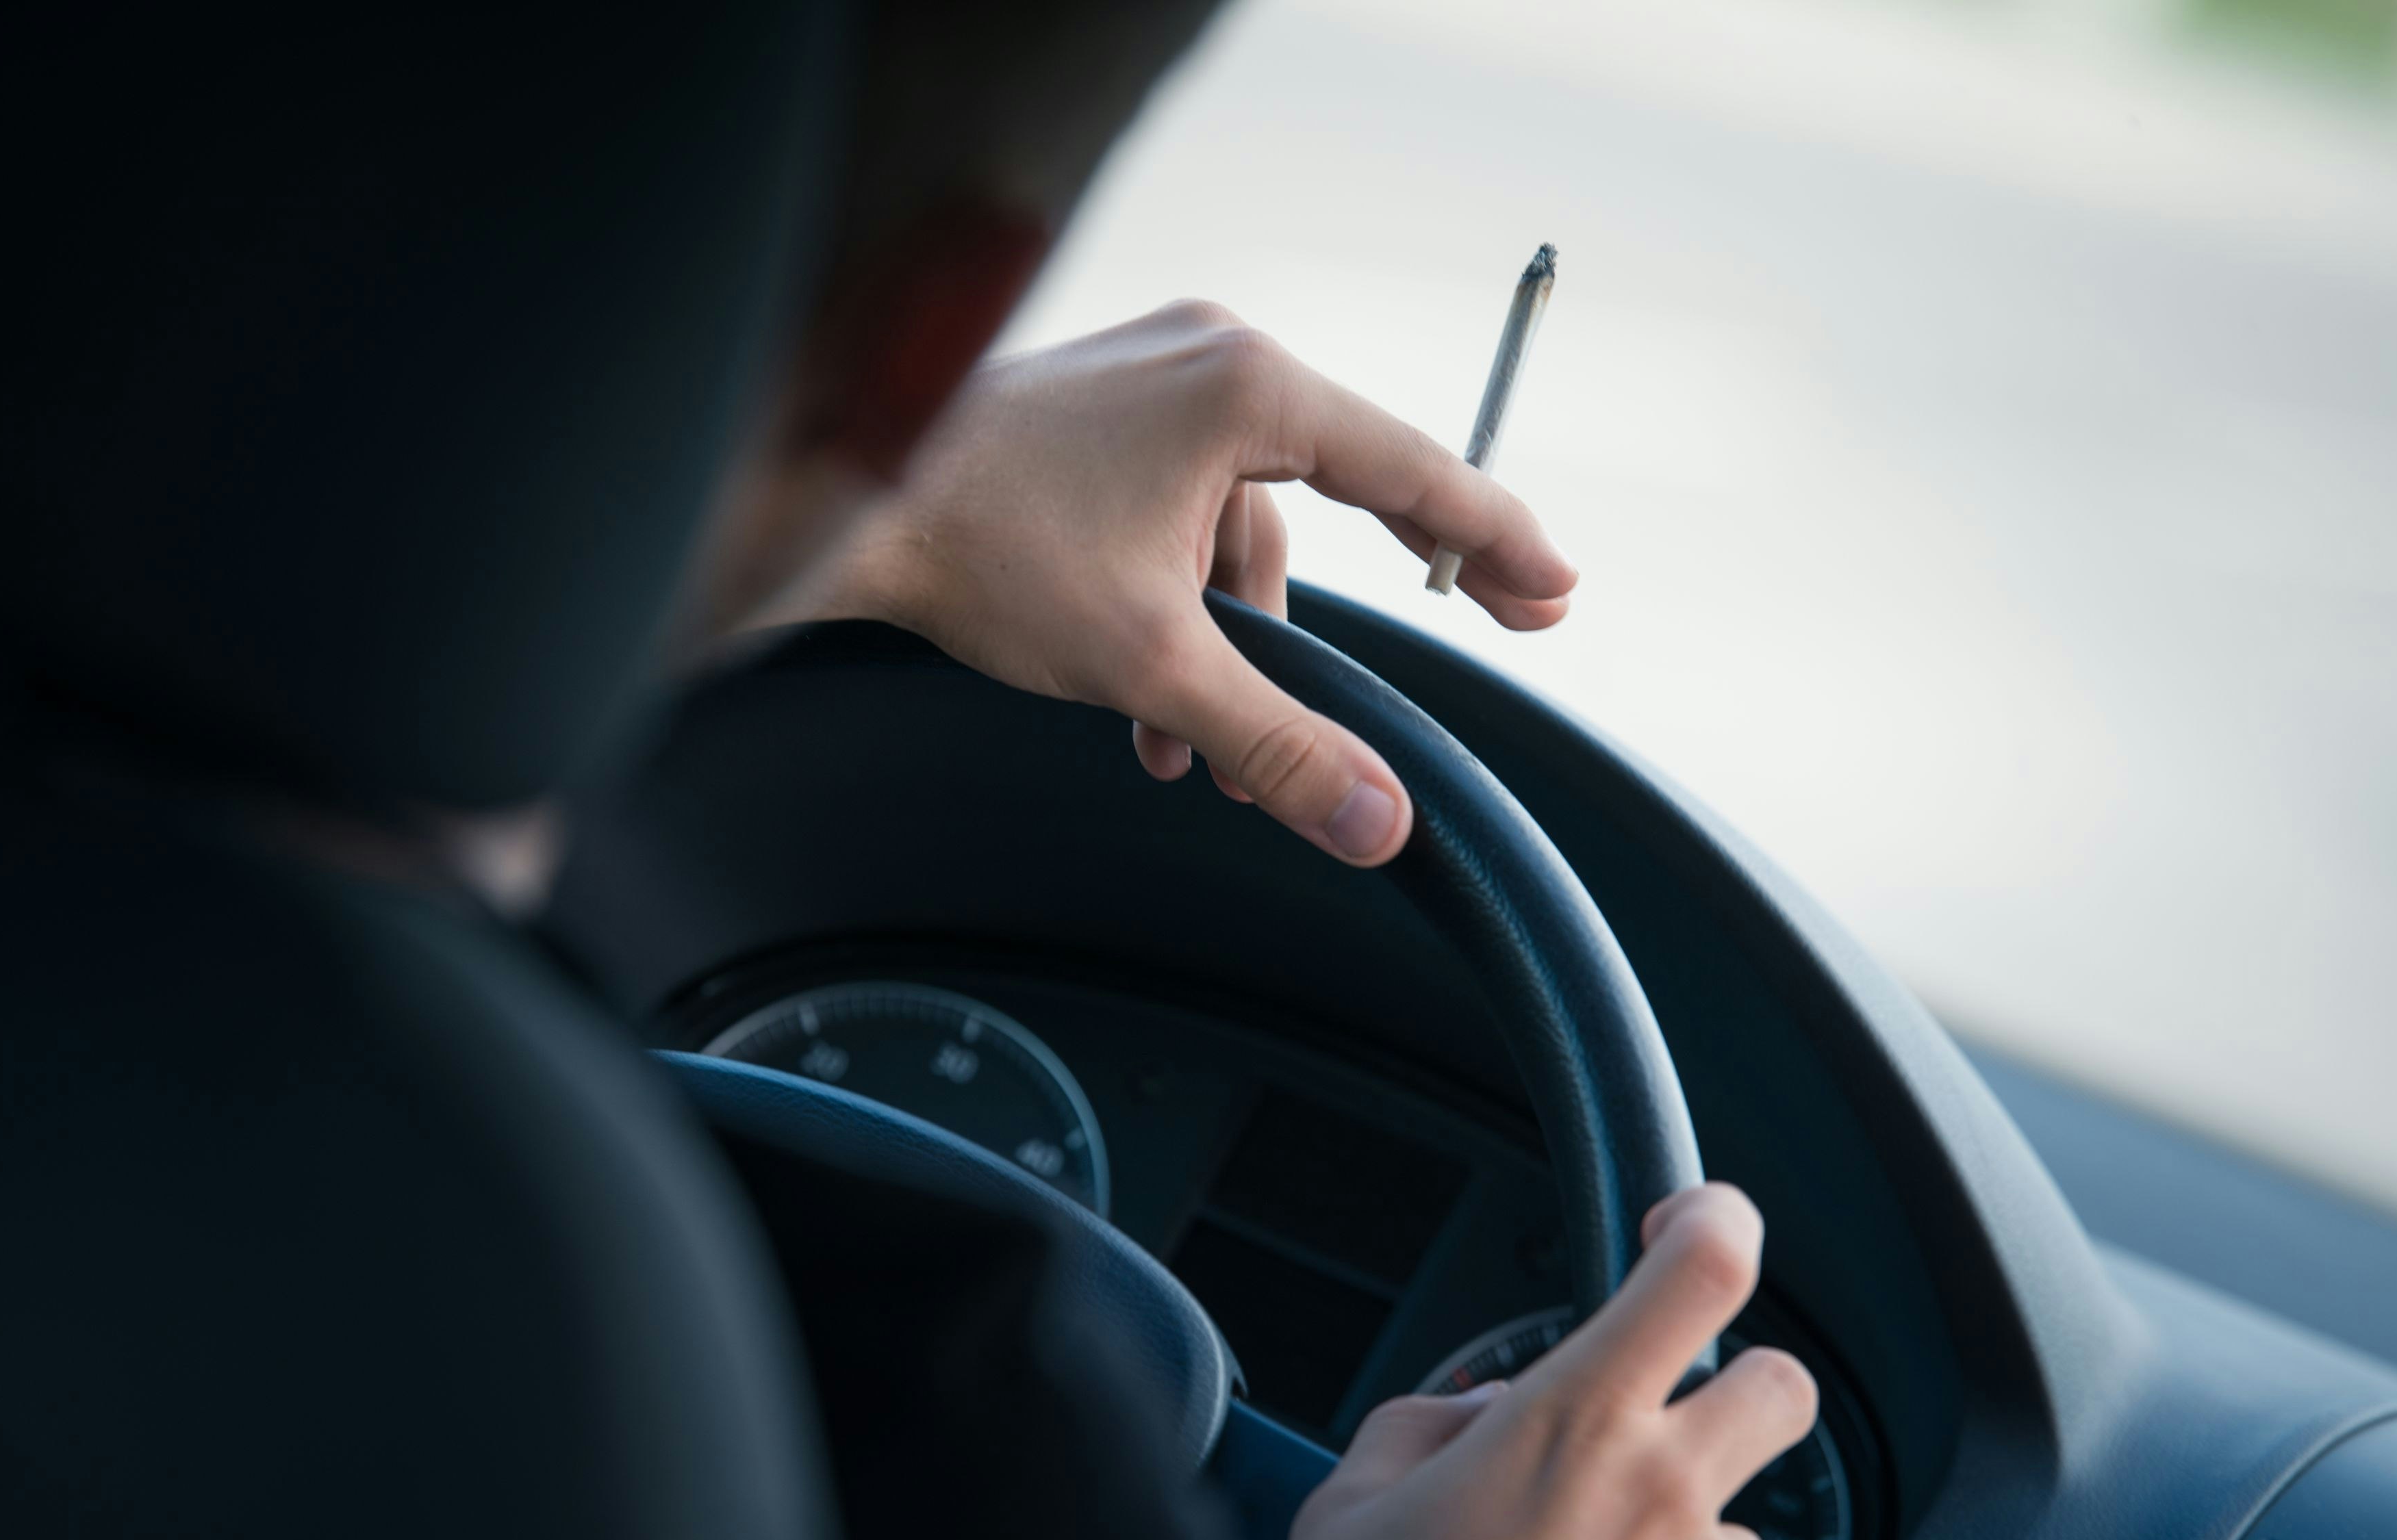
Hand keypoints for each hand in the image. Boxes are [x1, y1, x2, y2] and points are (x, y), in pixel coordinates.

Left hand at [773, 300, 1578, 866]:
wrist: (840, 498)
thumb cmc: (986, 552)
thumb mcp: (1154, 666)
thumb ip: (1279, 744)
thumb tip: (1381, 822)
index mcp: (1246, 388)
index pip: (1413, 469)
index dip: (1495, 536)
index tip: (1556, 586)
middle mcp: (1210, 357)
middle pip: (1336, 494)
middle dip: (1352, 615)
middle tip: (1491, 623)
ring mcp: (1153, 375)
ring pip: (1239, 530)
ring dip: (1227, 646)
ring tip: (1188, 748)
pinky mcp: (1106, 409)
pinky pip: (1182, 512)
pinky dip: (1176, 606)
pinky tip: (1143, 702)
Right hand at [1293, 1185, 1817, 1539]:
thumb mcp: (1355, 1496)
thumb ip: (1433, 1426)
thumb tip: (1488, 1415)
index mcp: (1577, 1421)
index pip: (1708, 1267)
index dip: (1714, 1217)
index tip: (1680, 1220)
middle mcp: (1663, 1497)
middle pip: (1784, 1387)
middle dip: (1737, 1390)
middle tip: (1659, 1418)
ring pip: (1745, 1530)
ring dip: (1684, 1537)